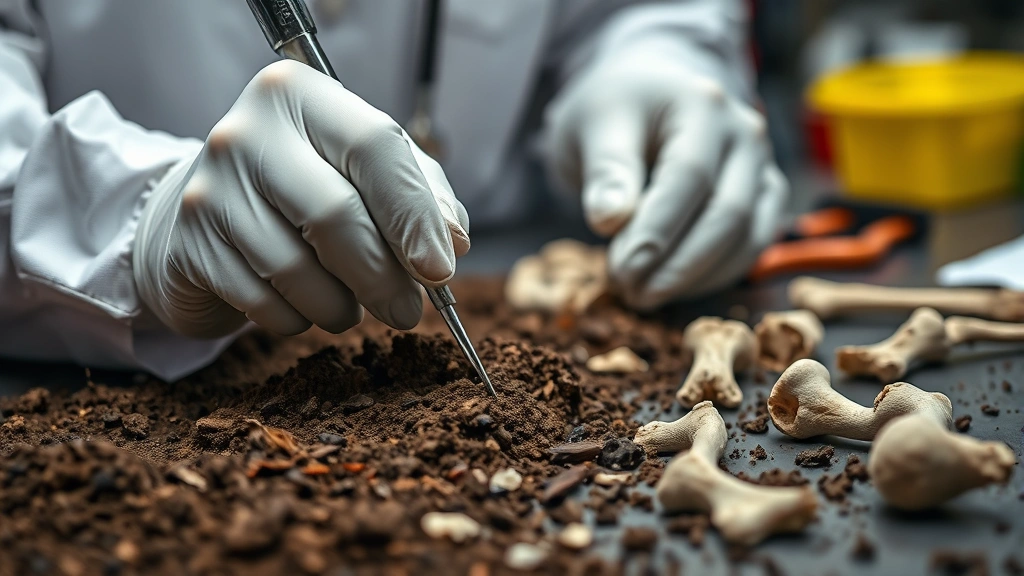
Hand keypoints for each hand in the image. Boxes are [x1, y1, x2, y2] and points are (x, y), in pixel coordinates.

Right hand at [134, 60, 469, 337]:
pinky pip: (264, 304)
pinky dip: (299, 319)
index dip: (413, 214)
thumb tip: (451, 241)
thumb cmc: (304, 188)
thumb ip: (421, 195)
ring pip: (298, 269)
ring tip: (349, 306)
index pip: (375, 147)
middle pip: (336, 214)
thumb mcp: (368, 172)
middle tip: (407, 310)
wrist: (199, 213)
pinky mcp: (189, 245)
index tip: (439, 269)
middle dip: (384, 277)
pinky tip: (302, 305)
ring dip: (341, 307)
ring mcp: (211, 188)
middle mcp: (249, 132)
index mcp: (302, 94)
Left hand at [546, 56, 787, 309]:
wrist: (640, 99)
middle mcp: (745, 134)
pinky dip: (713, 276)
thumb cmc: (613, 112)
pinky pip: (751, 246)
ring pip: (747, 237)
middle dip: (678, 265)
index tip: (620, 271)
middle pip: (728, 213)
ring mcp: (761, 166)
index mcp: (703, 104)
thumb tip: (610, 220)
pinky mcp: (764, 196)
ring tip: (643, 295)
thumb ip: (605, 171)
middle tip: (630, 293)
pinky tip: (670, 287)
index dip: (656, 231)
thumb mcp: (592, 127)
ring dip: (696, 277)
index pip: (689, 177)